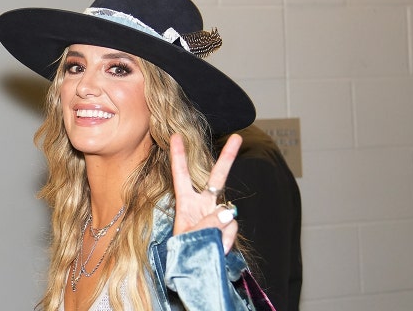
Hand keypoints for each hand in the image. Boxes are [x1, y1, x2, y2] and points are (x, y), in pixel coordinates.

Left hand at [170, 133, 241, 253]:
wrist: (196, 275)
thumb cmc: (184, 256)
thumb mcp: (187, 238)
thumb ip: (207, 223)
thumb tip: (228, 213)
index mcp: (185, 203)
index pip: (181, 175)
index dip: (179, 155)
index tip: (175, 135)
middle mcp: (203, 205)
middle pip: (217, 177)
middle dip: (227, 157)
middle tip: (237, 137)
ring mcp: (217, 217)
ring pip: (227, 213)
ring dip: (217, 230)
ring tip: (206, 244)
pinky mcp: (228, 229)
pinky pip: (231, 229)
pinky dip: (225, 240)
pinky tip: (217, 248)